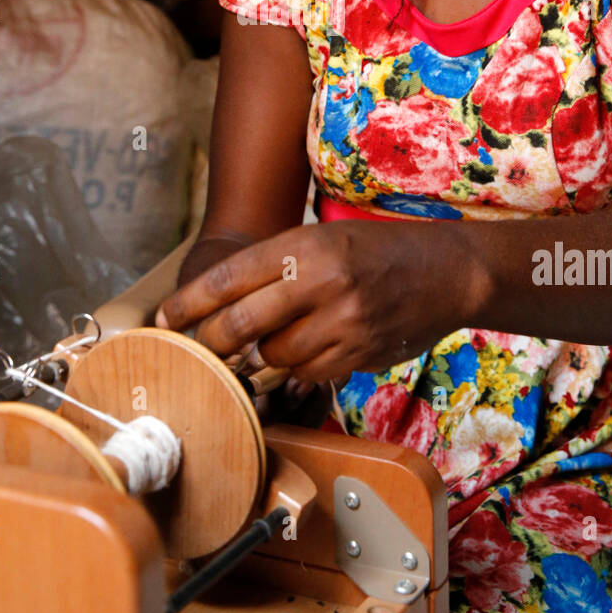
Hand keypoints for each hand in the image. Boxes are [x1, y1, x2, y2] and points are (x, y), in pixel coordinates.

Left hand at [154, 219, 480, 382]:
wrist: (446, 272)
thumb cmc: (376, 251)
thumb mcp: (323, 240)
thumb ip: (275, 270)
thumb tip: (219, 307)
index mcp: (305, 245)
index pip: (229, 277)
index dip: (189, 303)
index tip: (165, 319)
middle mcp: (321, 282)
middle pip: (240, 325)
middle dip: (208, 342)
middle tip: (194, 349)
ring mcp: (342, 323)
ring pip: (271, 356)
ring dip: (254, 359)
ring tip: (251, 352)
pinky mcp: (358, 355)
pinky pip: (305, 373)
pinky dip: (293, 369)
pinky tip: (299, 354)